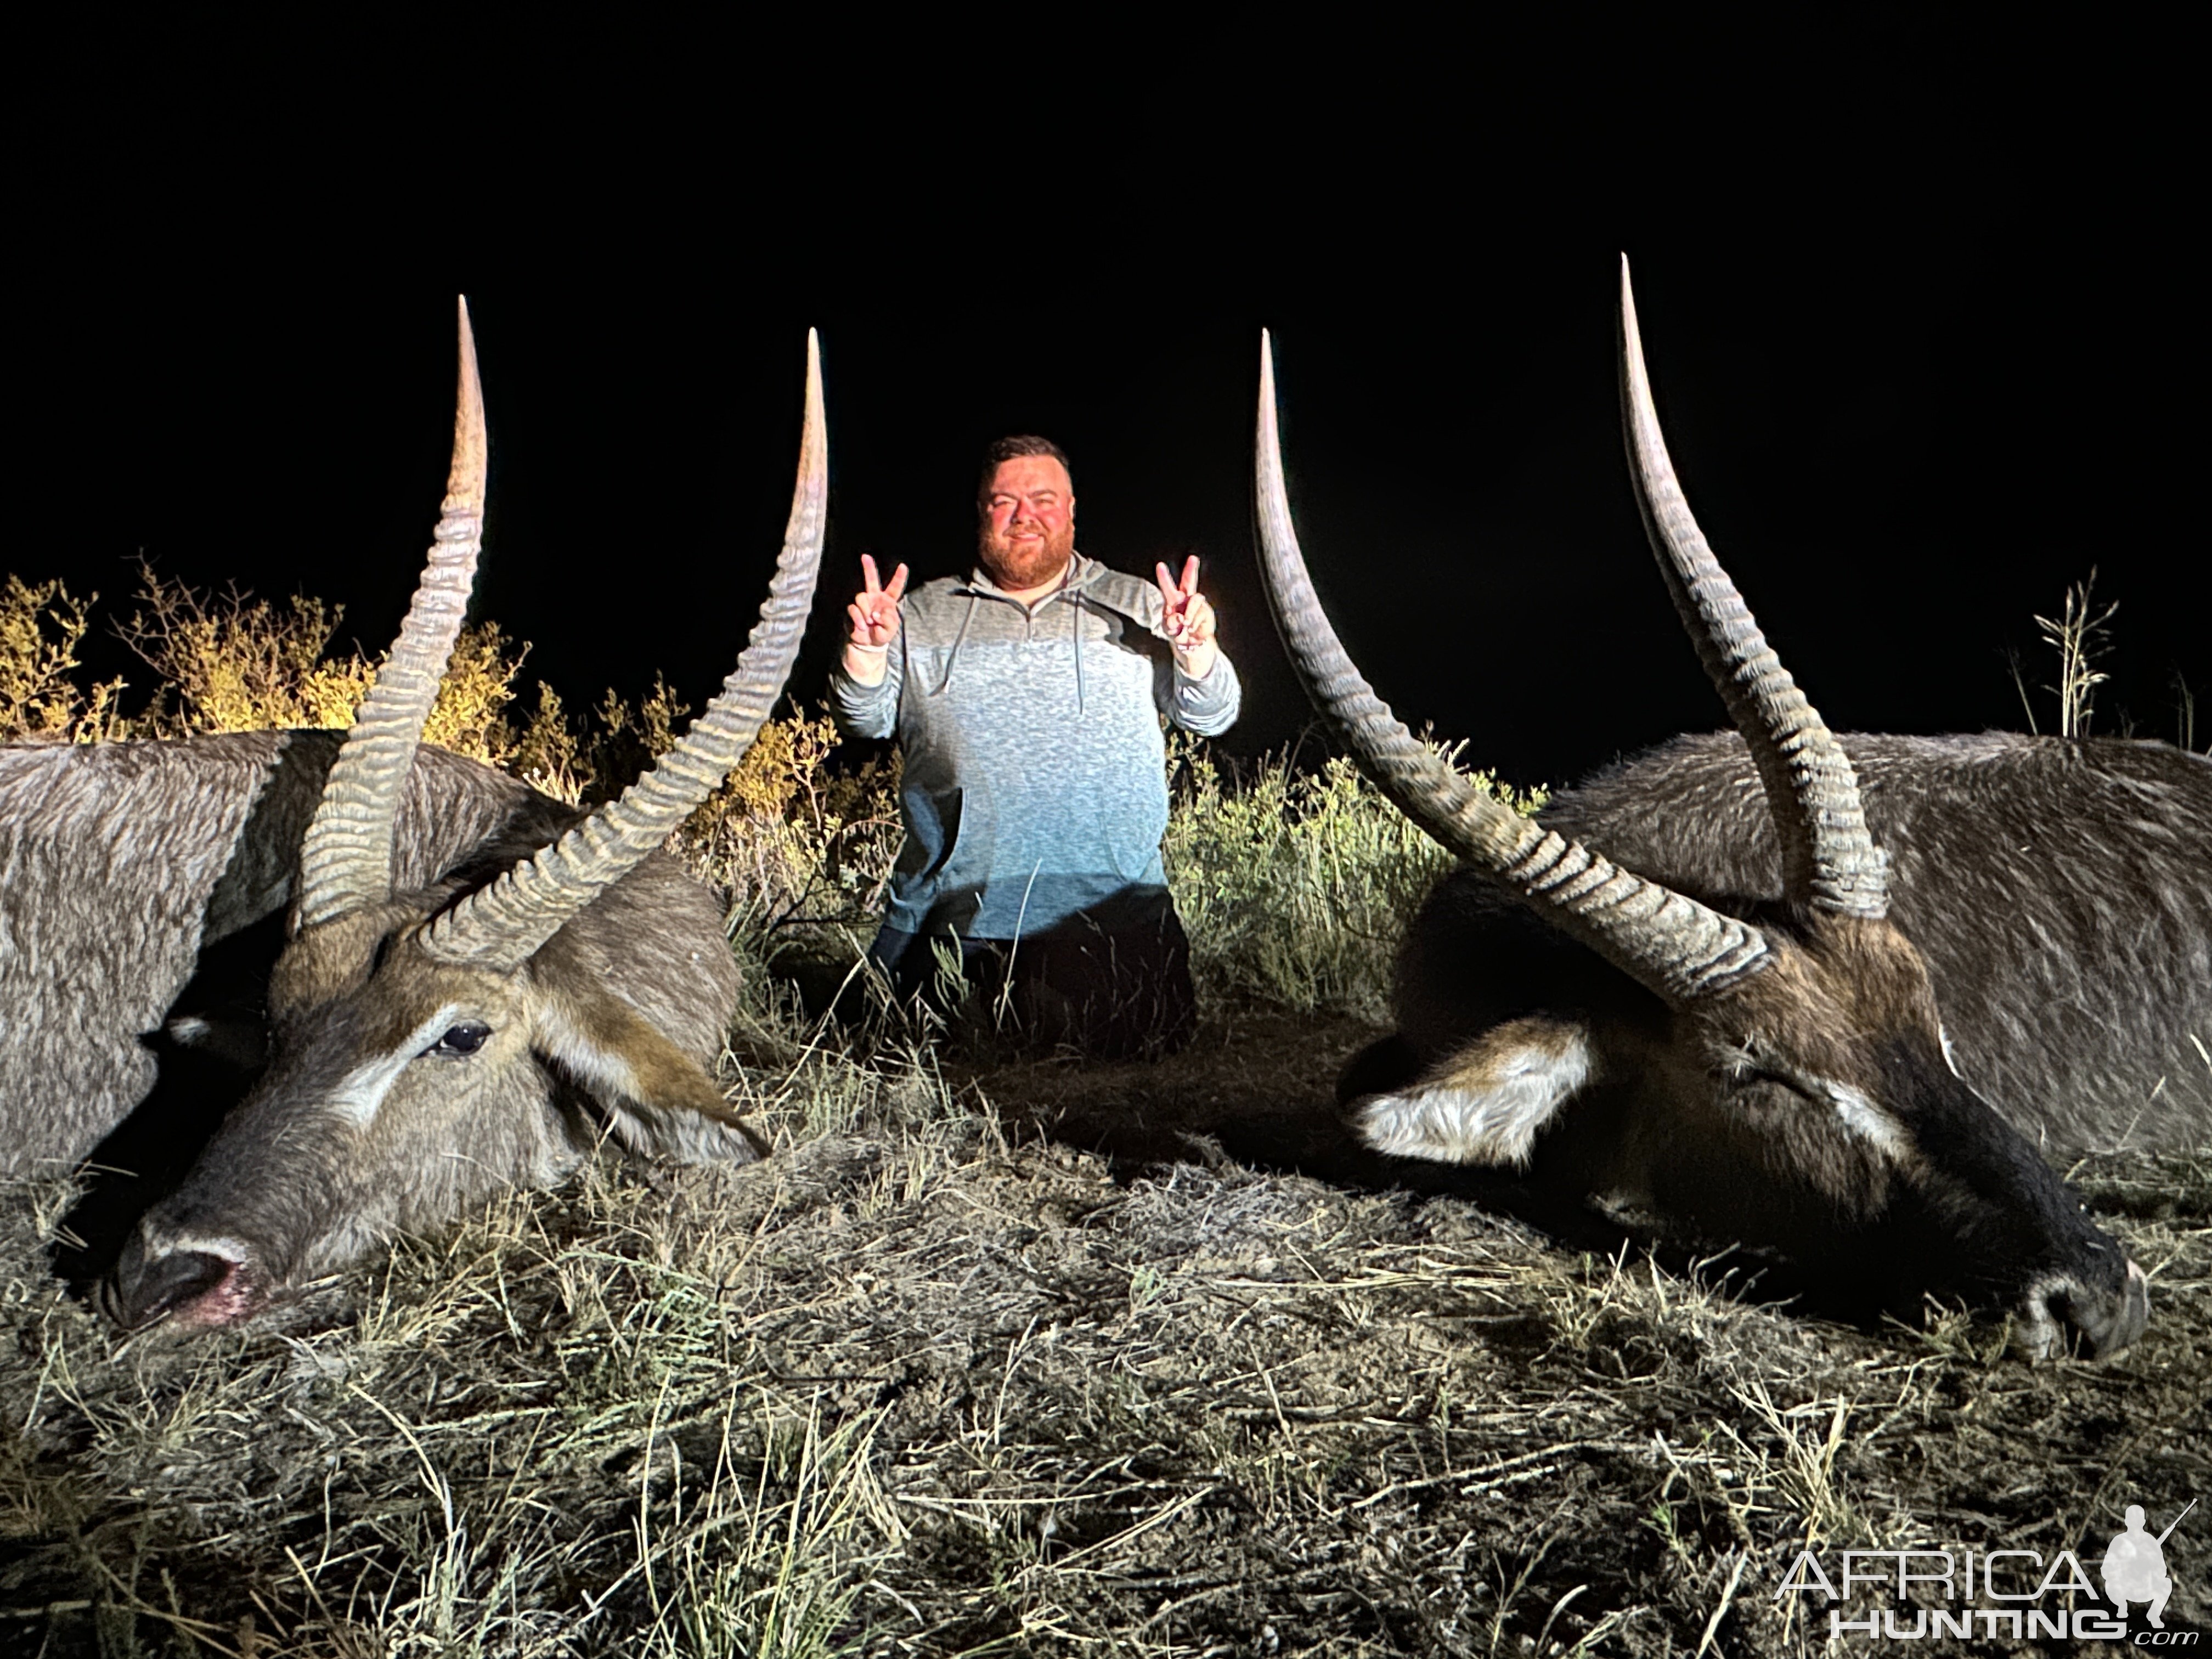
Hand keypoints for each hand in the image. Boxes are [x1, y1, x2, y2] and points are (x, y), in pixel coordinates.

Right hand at [847, 554, 908, 649]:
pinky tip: (863, 627)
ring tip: (870, 623)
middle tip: (865, 556)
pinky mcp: (853, 610)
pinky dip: (858, 619)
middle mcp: (875, 598)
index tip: (903, 566)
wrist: (869, 644)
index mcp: (888, 600)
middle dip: (868, 567)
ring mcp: (863, 603)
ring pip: (861, 597)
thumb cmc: (882, 633)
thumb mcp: (891, 629)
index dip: (899, 577)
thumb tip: (876, 613)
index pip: (895, 587)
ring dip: (866, 611)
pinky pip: (853, 609)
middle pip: (871, 580)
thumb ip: (888, 620)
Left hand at [1154, 555, 1217, 674]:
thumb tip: (1180, 617)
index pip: (1168, 587)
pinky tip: (1192, 631)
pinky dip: (1194, 625)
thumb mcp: (1169, 629)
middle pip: (1189, 582)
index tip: (1160, 565)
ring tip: (1186, 624)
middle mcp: (1186, 599)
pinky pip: (1201, 615)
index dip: (1164, 577)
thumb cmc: (1177, 632)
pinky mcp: (1206, 613)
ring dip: (1190, 612)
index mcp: (1173, 601)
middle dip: (1191, 570)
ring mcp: (1198, 605)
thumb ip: (1170, 623)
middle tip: (1193, 558)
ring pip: (1195, 600)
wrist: (1190, 644)